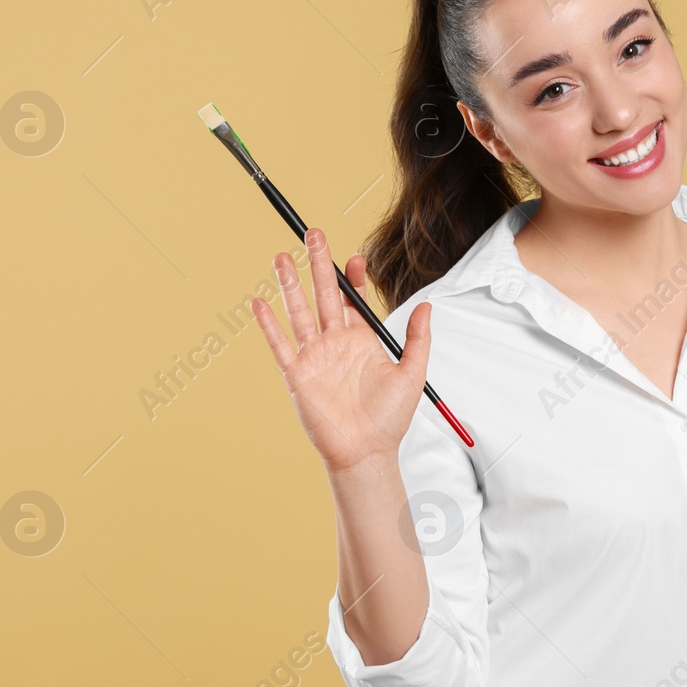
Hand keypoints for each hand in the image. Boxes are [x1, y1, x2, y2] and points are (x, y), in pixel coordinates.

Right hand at [250, 228, 431, 476]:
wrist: (367, 452)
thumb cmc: (389, 418)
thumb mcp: (412, 372)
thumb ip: (418, 338)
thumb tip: (428, 305)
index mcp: (361, 341)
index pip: (352, 299)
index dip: (352, 277)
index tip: (354, 257)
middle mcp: (335, 344)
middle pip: (323, 296)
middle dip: (319, 265)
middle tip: (314, 234)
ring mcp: (314, 356)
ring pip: (299, 312)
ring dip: (290, 284)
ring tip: (282, 256)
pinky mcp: (297, 374)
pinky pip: (280, 344)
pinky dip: (269, 324)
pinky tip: (259, 302)